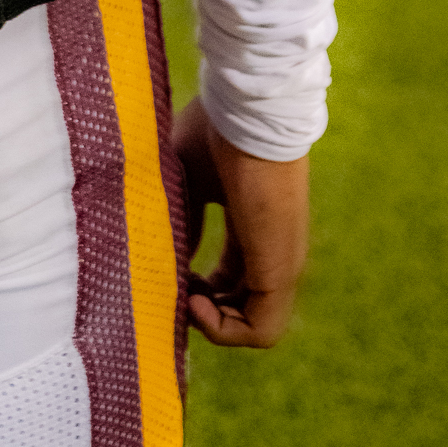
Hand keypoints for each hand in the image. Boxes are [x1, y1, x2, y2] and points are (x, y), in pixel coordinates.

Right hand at [174, 94, 308, 348]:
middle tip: (173, 289)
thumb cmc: (216, 133)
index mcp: (251, 228)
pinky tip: (193, 300)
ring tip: (183, 296)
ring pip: (253, 326)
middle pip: (240, 305)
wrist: (246, 116)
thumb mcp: (188, 179)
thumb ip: (183, 218)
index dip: (197, 287)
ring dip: (212, 324)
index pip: (231, 277)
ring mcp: (279, 263)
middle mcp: (271, 251)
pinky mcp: (279, 271)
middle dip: (202, 309)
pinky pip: (260, 330)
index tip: (167, 272)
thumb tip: (169, 255)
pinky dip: (225, 330)